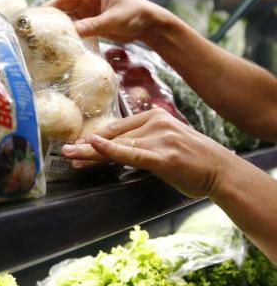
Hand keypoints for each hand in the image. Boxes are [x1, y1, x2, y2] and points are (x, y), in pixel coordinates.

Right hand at [46, 0, 173, 43]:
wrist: (148, 25)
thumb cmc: (134, 14)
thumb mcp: (114, 19)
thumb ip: (94, 25)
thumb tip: (73, 32)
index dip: (55, 0)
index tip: (42, 13)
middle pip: (64, 4)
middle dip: (52, 14)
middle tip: (36, 26)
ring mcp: (88, 11)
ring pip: (68, 17)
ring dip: (59, 25)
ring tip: (43, 36)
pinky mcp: (90, 23)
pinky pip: (76, 27)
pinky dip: (68, 33)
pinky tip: (59, 42)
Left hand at [62, 108, 234, 197]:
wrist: (220, 169)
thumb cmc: (192, 157)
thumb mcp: (166, 140)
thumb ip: (143, 139)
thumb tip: (118, 145)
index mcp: (154, 115)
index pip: (118, 127)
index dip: (96, 137)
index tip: (79, 144)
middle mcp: (156, 123)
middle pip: (114, 135)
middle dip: (87, 145)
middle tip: (66, 151)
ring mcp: (160, 138)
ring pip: (118, 145)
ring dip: (91, 153)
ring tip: (71, 157)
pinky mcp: (163, 157)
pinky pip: (131, 153)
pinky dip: (110, 150)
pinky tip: (93, 147)